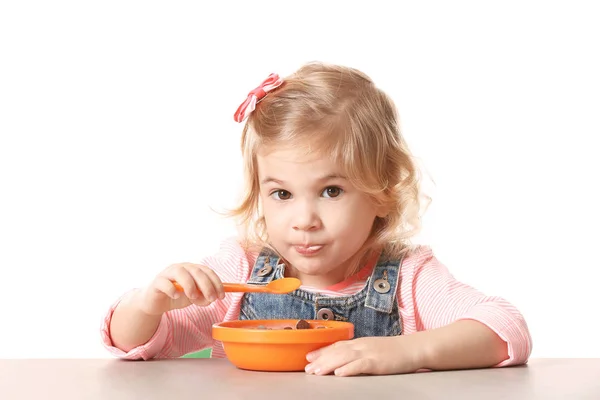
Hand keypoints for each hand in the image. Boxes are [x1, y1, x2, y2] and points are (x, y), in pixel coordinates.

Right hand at [135, 262, 224, 315]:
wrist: (156, 303)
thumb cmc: (177, 296)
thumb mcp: (194, 298)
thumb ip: (203, 297)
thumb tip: (211, 299)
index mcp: (192, 269)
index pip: (207, 271)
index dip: (216, 283)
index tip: (221, 296)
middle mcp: (181, 268)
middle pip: (196, 271)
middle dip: (206, 285)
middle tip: (211, 299)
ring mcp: (168, 273)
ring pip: (180, 272)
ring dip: (190, 285)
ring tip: (193, 297)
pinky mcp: (157, 282)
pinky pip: (165, 283)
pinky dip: (172, 289)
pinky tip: (176, 296)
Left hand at [305, 336, 425, 376]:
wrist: (415, 348)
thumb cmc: (396, 351)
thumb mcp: (374, 348)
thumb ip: (360, 352)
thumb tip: (345, 361)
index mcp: (361, 342)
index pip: (337, 345)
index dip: (322, 351)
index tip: (309, 357)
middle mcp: (362, 345)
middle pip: (337, 352)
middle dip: (320, 360)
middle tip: (307, 369)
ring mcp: (370, 352)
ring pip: (344, 357)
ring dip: (328, 365)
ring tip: (316, 372)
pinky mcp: (378, 362)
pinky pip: (361, 365)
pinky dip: (348, 369)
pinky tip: (339, 374)